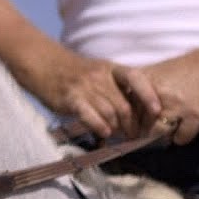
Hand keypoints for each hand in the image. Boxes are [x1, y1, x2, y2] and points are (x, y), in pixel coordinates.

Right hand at [36, 52, 160, 139]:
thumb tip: (134, 111)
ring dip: (117, 129)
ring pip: (110, 113)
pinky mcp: (70, 99)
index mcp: (110, 68)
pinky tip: (103, 133)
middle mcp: (99, 77)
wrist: (41, 62)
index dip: (148, 95)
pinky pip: (91, 116)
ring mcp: (84, 87)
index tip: (157, 111)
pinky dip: (100, 127)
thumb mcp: (97, 72)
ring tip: (118, 136)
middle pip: (124, 105)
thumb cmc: (71, 71)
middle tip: (134, 136)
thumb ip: (114, 87)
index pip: (136, 78)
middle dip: (132, 125)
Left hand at [129, 50, 198, 143]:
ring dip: (162, 134)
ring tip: (167, 129)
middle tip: (149, 131)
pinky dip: (181, 138)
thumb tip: (127, 114)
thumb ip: (140, 91)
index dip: (128, 120)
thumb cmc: (185, 69)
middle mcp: (157, 94)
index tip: (130, 127)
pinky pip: (180, 138)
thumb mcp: (156, 73)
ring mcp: (176, 106)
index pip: (126, 109)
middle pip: (141, 122)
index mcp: (144, 82)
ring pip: (158, 132)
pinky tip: (184, 130)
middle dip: (144, 130)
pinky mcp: (194, 116)